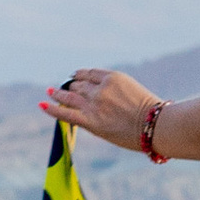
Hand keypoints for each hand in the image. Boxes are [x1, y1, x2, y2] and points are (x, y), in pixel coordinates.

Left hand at [39, 69, 159, 150]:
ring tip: (51, 91)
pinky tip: (42, 104)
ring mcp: (94, 104)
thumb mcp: (133, 90)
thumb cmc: (152, 112)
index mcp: (113, 77)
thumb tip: (107, 97)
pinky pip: (65, 113)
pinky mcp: (90, 121)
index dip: (80, 75)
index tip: (75, 77)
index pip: (90, 73)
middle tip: (64, 88)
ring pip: (70, 96)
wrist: (156, 125)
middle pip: (79, 84)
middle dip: (71, 86)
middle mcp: (101, 88)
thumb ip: (116, 90)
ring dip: (59, 93)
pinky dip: (52, 109)